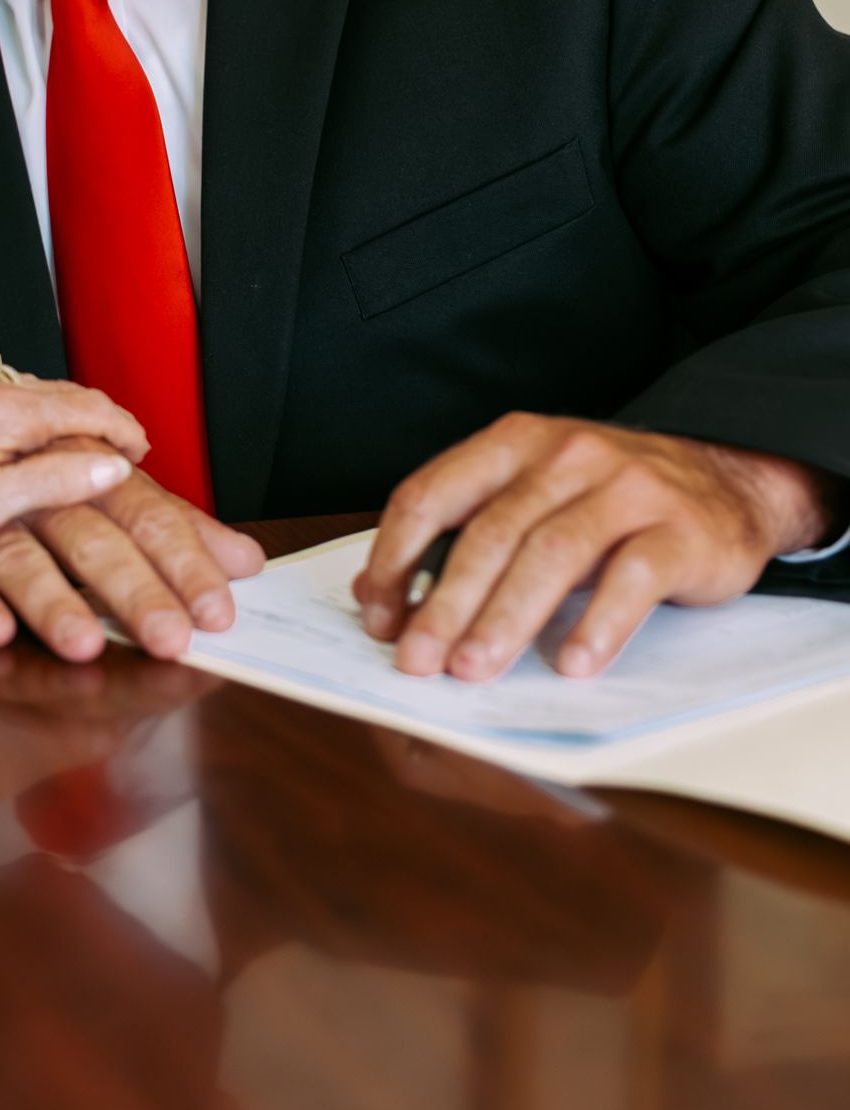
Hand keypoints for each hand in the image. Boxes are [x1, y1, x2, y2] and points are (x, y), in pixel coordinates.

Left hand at [0, 371, 146, 576]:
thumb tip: (110, 467)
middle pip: (57, 394)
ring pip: (23, 396)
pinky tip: (16, 446)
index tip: (141, 449)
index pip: (84, 405)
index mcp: (3, 411)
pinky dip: (21, 420)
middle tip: (119, 449)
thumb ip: (55, 480)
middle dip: (95, 418)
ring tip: (76, 448)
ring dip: (57, 418)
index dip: (121, 428)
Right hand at [0, 466, 263, 662]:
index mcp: (90, 470)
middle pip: (91, 538)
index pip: (147, 516)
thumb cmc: (34, 479)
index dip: (184, 564)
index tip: (218, 613)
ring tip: (84, 647)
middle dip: (132, 590)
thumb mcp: (106, 494)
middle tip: (169, 639)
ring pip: (18, 555)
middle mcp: (39, 488)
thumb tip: (246, 561)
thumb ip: (172, 528)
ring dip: (51, 600)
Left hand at [352, 414, 835, 682]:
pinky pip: (631, 579)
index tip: (380, 616)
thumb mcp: (534, 494)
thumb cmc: (609, 498)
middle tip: (419, 660)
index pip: (431, 494)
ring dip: (506, 618)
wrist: (728, 479)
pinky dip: (597, 624)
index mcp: (513, 442)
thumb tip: (384, 599)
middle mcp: (564, 455)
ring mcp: (624, 488)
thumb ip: (466, 532)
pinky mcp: (678, 530)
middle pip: (489, 533)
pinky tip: (571, 663)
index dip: (396, 558)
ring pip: (551, 553)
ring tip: (475, 668)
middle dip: (446, 603)